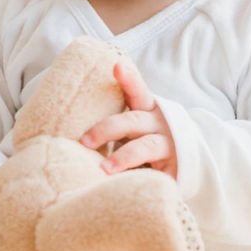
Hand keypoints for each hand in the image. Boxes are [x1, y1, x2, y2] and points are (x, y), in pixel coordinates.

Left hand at [80, 62, 177, 178]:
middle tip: (84, 142)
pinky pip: (156, 174)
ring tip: (104, 170)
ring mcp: (169, 145)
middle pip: (132, 120)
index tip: (117, 66)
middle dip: (107, 129)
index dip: (129, 79)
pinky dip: (139, 178)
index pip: (137, 91)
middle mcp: (159, 123)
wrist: (181, 166)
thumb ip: (113, 124)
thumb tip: (69, 128)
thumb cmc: (143, 144)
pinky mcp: (174, 169)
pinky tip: (126, 185)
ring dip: (123, 156)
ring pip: (145, 146)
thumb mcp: (132, 129)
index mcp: (146, 109)